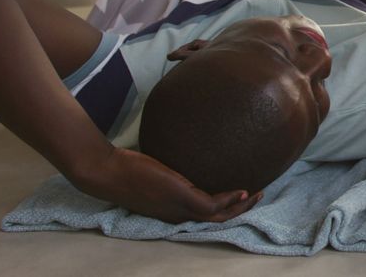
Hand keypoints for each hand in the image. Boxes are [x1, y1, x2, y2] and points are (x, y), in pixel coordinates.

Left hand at [73, 147, 261, 223]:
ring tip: (256, 194)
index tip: (238, 196)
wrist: (109, 171)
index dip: (224, 208)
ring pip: (219, 216)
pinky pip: (214, 205)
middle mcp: (177, 214)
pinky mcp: (182, 197)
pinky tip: (243, 190)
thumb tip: (177, 146)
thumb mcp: (152, 170)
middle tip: (256, 197)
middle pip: (216, 220)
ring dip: (241, 207)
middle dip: (239, 211)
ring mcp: (180, 208)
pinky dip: (231, 200)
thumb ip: (167, 166)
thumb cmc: (125, 169)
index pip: (203, 215)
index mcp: (172, 209)